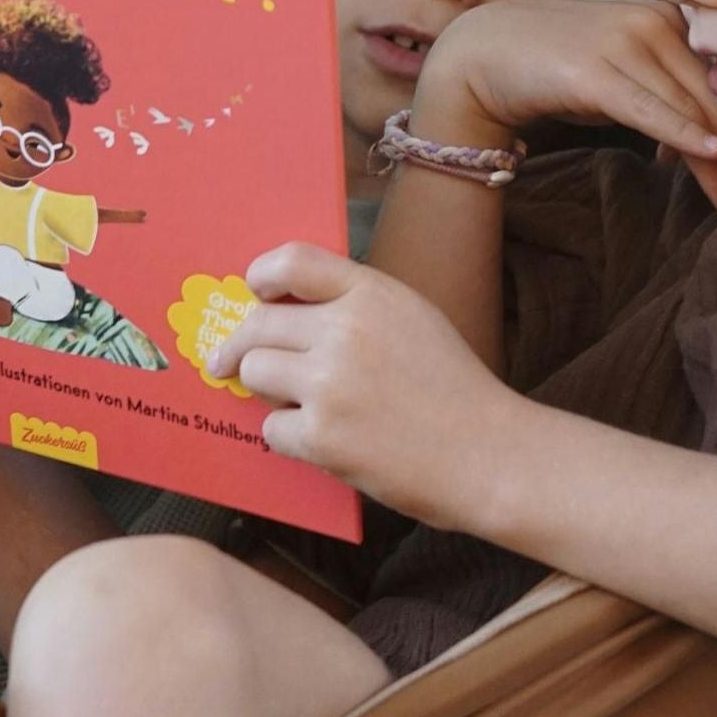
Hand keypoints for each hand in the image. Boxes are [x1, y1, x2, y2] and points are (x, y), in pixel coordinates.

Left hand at [206, 243, 514, 528]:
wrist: (488, 455)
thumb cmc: (454, 390)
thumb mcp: (414, 319)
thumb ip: (356, 305)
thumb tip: (286, 310)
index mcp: (373, 294)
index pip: (294, 261)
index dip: (262, 274)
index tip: (254, 293)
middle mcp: (345, 330)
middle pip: (258, 323)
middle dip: (240, 346)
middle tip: (228, 363)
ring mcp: (329, 383)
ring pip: (254, 373)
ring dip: (268, 392)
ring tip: (303, 405)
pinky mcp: (321, 436)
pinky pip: (271, 428)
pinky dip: (291, 438)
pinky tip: (327, 442)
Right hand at [423, 0, 716, 211]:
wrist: (482, 53)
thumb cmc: (555, 67)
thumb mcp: (620, 75)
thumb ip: (664, 96)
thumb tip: (705, 143)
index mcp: (666, 19)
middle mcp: (652, 24)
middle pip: (712, 94)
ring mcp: (624, 44)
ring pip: (688, 108)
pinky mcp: (596, 71)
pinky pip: (651, 109)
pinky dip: (684, 133)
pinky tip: (712, 154)